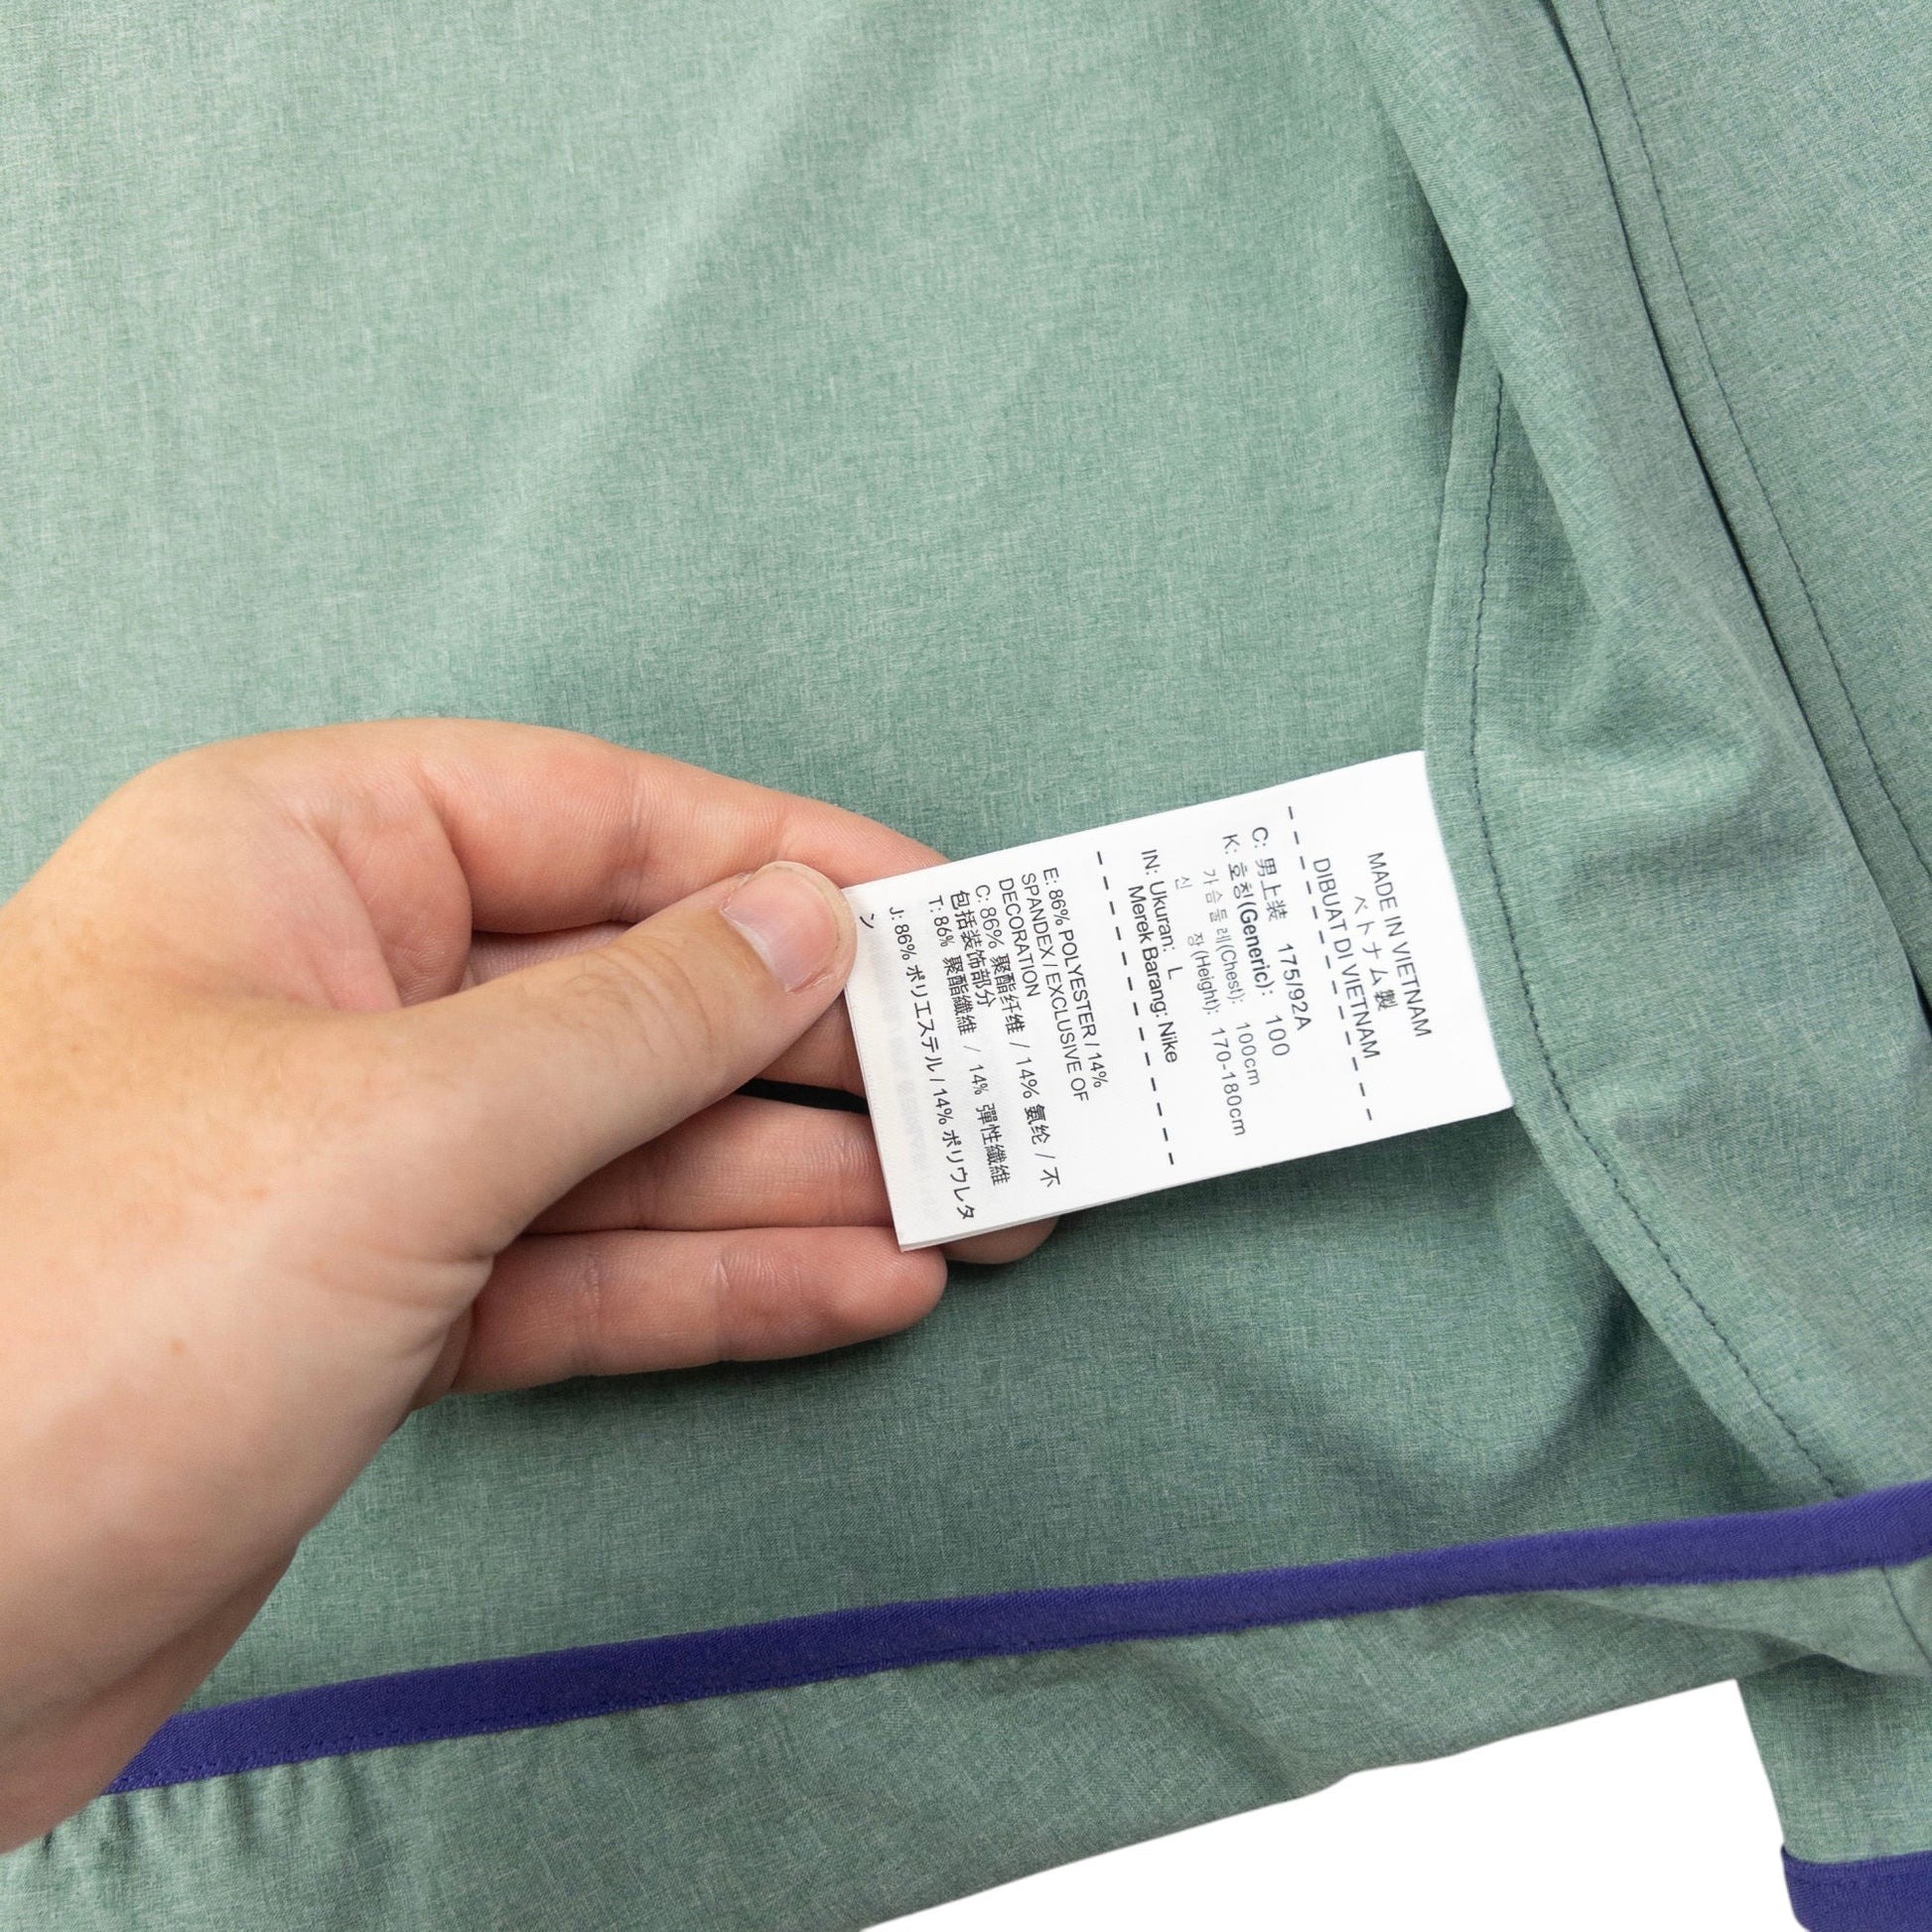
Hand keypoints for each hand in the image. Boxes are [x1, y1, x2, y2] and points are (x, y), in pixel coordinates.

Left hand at [0, 720, 1052, 1845]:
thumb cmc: (69, 1315)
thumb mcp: (403, 1127)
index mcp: (297, 864)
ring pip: (627, 1146)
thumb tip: (803, 918)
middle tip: (992, 1085)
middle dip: (814, 1049)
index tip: (942, 906)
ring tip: (976, 1203)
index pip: (594, 818)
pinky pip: (588, 1271)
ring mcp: (360, 1163)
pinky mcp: (379, 1314)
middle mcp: (334, 994)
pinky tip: (861, 1289)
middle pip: (631, 991)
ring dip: (798, 1183)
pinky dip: (719, 1284)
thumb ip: (633, 1019)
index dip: (782, 858)